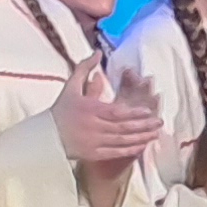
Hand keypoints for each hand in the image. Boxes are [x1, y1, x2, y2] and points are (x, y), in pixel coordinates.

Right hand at [53, 55, 163, 171]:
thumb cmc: (61, 110)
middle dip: (143, 125)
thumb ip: (84, 68)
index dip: (133, 113)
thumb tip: (98, 52)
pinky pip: (115, 152)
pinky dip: (130, 149)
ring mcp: (93, 141)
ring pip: (121, 140)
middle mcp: (92, 126)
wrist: (47, 136)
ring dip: (140, 138)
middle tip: (160, 122)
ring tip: (156, 133)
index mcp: (88, 108)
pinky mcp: (93, 154)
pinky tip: (142, 145)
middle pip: (122, 127)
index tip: (148, 111)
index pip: (115, 112)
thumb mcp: (70, 86)